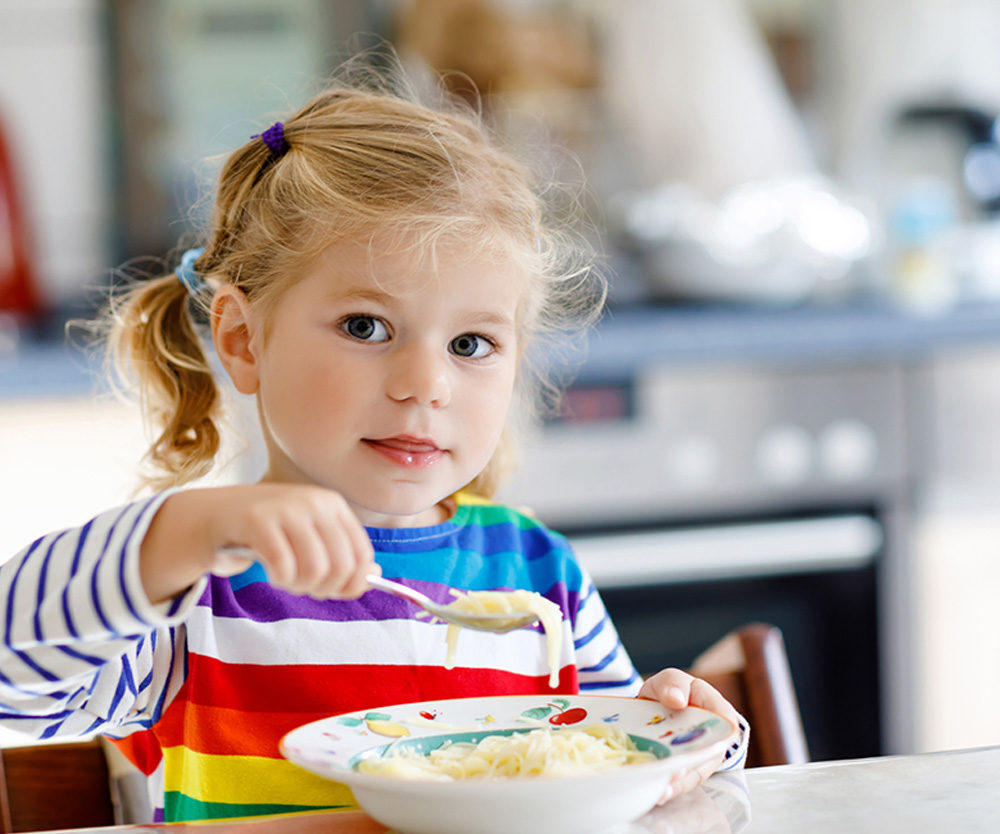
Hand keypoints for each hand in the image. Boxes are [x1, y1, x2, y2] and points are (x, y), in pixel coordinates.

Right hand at [142, 483, 376, 603]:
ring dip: (300, 586)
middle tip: (304, 587)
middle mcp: (314, 502)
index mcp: (333, 504)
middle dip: (324, 589)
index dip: (353, 583)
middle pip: (341, 566)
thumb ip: (341, 555)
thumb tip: (374, 576)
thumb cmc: (268, 531)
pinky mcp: (258, 520)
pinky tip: (272, 573)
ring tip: (287, 579)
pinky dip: (280, 579)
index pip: (362, 555)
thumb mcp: (309, 537)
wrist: (215, 516)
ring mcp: (286, 508)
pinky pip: (283, 568)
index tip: (334, 592)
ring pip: (314, 570)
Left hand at [638, 668, 742, 802]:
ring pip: (697, 772)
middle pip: (710, 755)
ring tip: (663, 790)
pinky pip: (684, 780)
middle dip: (692, 768)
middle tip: (673, 776)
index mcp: (718, 709)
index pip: (725, 722)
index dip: (714, 736)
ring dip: (680, 783)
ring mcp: (703, 754)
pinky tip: (658, 792)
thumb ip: (673, 683)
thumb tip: (677, 699)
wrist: (655, 705)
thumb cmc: (672, 691)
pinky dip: (671, 787)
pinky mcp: (688, 767)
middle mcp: (715, 736)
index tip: (696, 746)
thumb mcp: (670, 680)